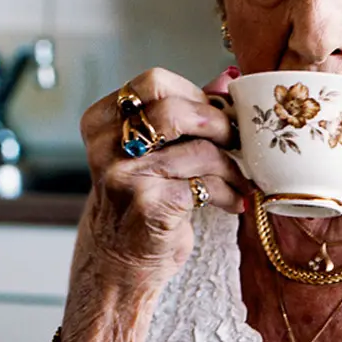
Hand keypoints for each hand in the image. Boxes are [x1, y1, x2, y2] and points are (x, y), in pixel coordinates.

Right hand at [80, 65, 248, 286]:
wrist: (120, 264)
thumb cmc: (142, 202)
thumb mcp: (153, 153)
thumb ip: (185, 113)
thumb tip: (227, 77)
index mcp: (102, 123)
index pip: (154, 82)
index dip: (195, 95)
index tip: (217, 113)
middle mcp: (107, 147)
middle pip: (175, 109)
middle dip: (217, 123)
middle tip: (235, 140)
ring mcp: (125, 177)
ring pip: (199, 150)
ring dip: (231, 167)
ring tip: (239, 180)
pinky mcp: (151, 206)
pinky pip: (207, 185)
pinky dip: (230, 193)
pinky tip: (234, 203)